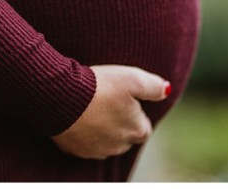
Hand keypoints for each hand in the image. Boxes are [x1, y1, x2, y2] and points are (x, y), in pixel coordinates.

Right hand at [51, 64, 169, 159]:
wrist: (60, 96)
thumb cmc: (100, 86)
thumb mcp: (133, 78)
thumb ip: (154, 86)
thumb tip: (166, 90)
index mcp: (137, 130)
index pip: (144, 127)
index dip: (136, 113)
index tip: (126, 99)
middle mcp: (119, 146)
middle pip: (126, 137)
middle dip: (121, 124)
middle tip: (109, 102)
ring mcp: (96, 150)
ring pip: (106, 142)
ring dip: (103, 129)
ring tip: (94, 107)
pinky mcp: (75, 150)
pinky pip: (85, 143)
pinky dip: (85, 133)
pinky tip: (80, 116)